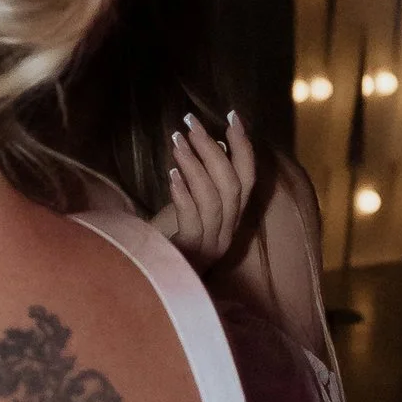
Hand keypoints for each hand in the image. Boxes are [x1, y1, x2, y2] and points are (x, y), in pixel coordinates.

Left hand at [153, 111, 255, 270]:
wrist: (152, 286)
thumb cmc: (168, 244)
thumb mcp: (189, 210)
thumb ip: (204, 184)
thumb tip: (214, 145)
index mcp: (231, 220)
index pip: (248, 177)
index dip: (243, 146)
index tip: (231, 116)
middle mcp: (228, 232)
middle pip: (233, 184)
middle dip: (214, 149)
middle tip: (191, 123)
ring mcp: (213, 244)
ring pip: (216, 198)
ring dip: (196, 165)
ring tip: (177, 142)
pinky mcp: (194, 253)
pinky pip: (194, 219)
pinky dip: (184, 194)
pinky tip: (171, 175)